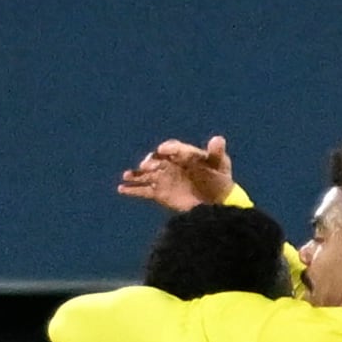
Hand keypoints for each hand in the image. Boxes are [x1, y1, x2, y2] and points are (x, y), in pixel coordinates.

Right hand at [117, 135, 233, 213]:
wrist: (216, 203)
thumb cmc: (219, 180)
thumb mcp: (220, 164)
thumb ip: (216, 152)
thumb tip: (218, 139)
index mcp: (183, 154)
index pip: (173, 148)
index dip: (168, 148)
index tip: (162, 150)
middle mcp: (171, 164)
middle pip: (157, 160)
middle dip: (150, 162)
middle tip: (146, 166)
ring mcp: (164, 178)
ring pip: (147, 174)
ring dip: (136, 174)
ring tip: (127, 175)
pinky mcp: (159, 193)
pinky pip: (143, 190)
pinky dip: (132, 190)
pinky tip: (122, 189)